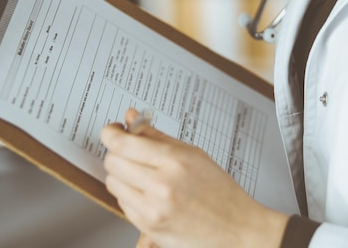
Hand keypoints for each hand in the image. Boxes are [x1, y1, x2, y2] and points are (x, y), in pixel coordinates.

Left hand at [101, 108, 287, 247]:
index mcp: (174, 161)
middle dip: (117, 153)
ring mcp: (153, 209)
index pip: (122, 144)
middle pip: (112, 162)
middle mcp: (161, 186)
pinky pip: (122, 203)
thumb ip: (156, 135)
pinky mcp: (148, 227)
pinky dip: (129, 195)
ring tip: (142, 174)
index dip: (111, 133)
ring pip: (113, 183)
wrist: (237, 228)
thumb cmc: (219, 190)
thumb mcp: (193, 153)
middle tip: (129, 151)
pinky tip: (148, 192)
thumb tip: (131, 118)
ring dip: (122, 175)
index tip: (113, 130)